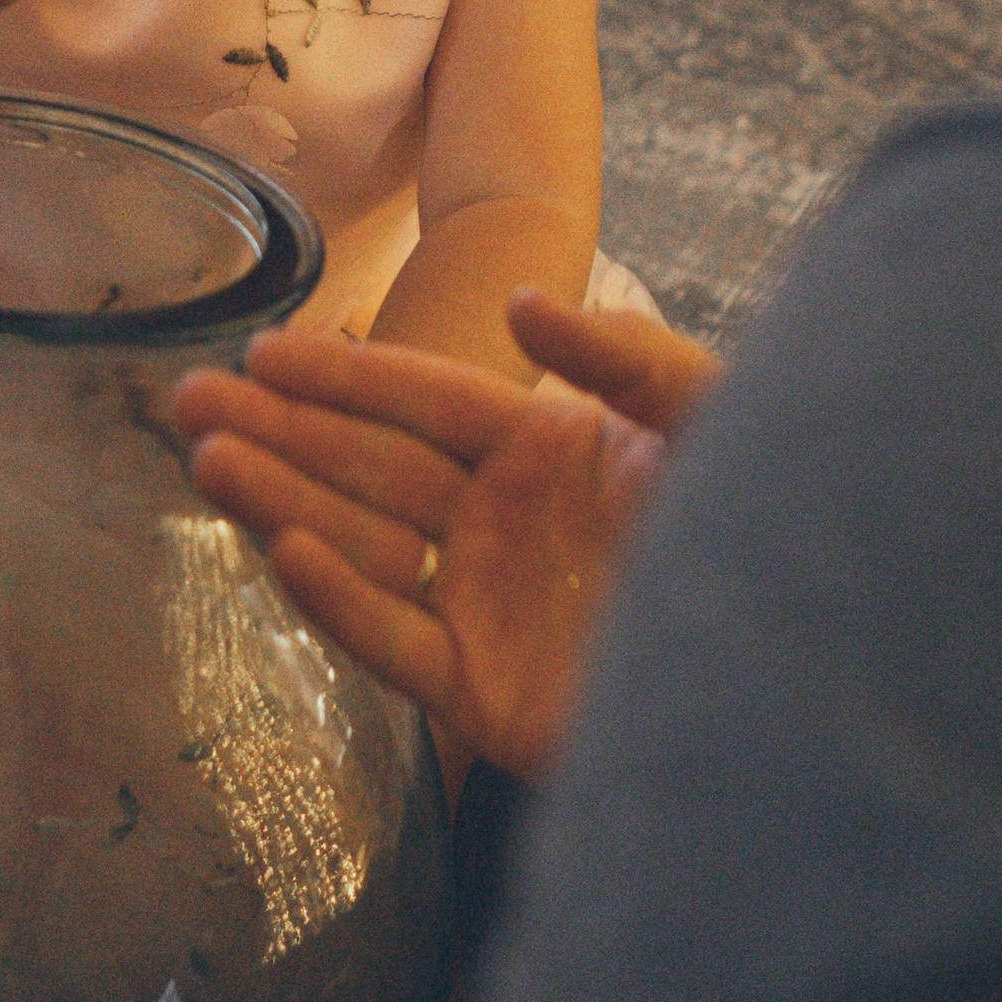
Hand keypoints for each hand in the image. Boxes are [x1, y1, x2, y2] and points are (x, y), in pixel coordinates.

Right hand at [174, 292, 720, 781]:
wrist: (810, 682)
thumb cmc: (769, 536)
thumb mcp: (709, 422)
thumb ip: (627, 357)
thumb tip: (523, 306)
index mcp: (546, 452)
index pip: (422, 400)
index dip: (345, 375)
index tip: (265, 348)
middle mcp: (501, 525)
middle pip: (369, 467)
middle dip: (279, 431)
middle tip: (191, 398)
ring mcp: (487, 608)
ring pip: (360, 545)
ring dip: (281, 500)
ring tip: (207, 458)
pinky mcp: (485, 696)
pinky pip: (393, 639)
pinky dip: (337, 597)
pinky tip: (282, 547)